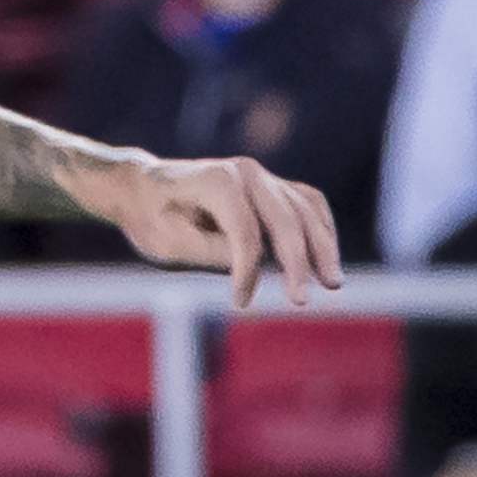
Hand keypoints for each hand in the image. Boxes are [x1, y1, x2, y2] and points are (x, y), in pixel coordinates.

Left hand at [89, 147, 342, 311]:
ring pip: (306, 210)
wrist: (143, 189)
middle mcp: (246, 172)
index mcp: (217, 181)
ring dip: (323, 247)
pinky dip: (322, 230)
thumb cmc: (152, 219)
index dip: (247, 271)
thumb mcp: (170, 244)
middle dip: (298, 263)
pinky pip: (309, 205)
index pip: (246, 232)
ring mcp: (262, 176)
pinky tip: (328, 260)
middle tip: (301, 302)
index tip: (239, 303)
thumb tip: (260, 263)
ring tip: (333, 283)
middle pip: (285, 220)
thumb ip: (213, 252)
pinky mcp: (272, 186)